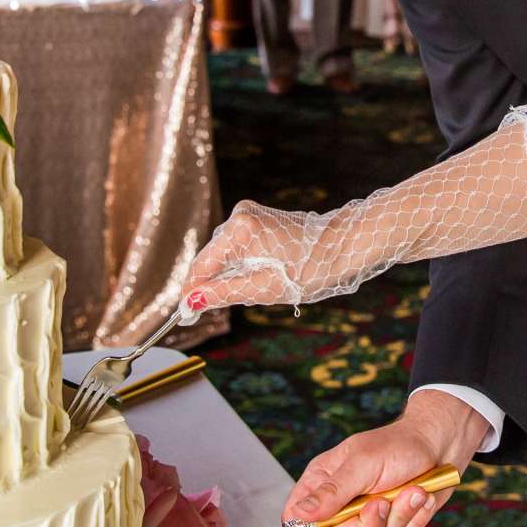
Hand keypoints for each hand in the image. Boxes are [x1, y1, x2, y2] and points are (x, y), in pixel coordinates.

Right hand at [180, 198, 323, 310]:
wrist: (341, 245)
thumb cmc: (310, 269)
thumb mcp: (264, 289)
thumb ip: (224, 293)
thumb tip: (193, 301)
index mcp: (240, 231)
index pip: (202, 265)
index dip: (191, 291)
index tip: (185, 313)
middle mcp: (240, 215)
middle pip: (210, 257)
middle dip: (211, 283)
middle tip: (214, 310)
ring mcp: (248, 213)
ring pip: (222, 252)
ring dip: (227, 273)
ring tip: (251, 288)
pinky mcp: (256, 216)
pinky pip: (235, 245)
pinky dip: (239, 263)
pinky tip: (257, 274)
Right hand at [281, 391, 487, 526]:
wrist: (439, 446)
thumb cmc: (399, 445)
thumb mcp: (362, 464)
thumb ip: (331, 492)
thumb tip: (299, 515)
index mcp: (323, 482)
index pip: (297, 519)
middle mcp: (341, 504)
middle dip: (367, 524)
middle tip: (383, 501)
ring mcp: (365, 518)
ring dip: (398, 518)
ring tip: (412, 491)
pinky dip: (412, 522)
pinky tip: (419, 498)